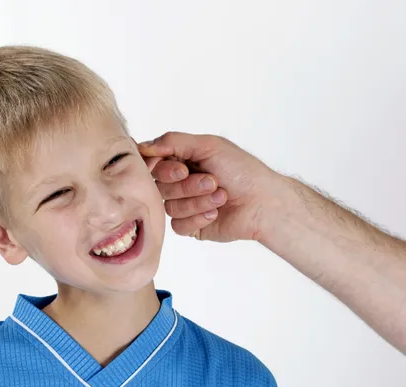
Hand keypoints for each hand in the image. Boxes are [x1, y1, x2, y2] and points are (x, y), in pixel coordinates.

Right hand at [139, 132, 281, 241]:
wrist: (262, 202)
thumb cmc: (242, 171)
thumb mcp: (209, 145)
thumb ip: (173, 142)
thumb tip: (143, 146)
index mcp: (180, 160)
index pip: (151, 163)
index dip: (162, 169)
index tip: (182, 169)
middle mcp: (178, 183)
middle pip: (159, 187)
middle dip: (187, 185)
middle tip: (212, 181)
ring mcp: (183, 205)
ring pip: (169, 207)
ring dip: (198, 201)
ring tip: (221, 196)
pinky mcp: (190, 226)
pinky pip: (178, 225)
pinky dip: (199, 218)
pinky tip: (216, 213)